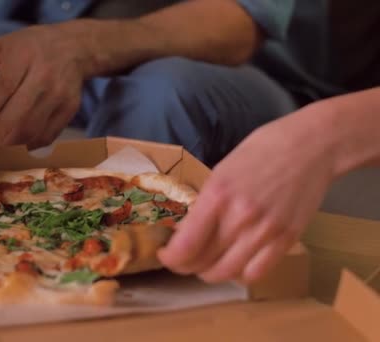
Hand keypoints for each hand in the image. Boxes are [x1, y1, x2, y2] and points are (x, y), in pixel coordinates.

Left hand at [0, 21, 96, 152]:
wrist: (73, 47)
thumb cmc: (27, 48)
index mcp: (23, 58)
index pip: (5, 87)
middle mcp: (44, 76)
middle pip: (22, 110)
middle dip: (2, 132)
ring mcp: (60, 94)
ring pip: (36, 126)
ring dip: (15, 141)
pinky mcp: (70, 108)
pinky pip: (50, 133)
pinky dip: (32, 142)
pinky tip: (19, 143)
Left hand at [159, 108, 335, 283]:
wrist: (312, 146)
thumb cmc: (262, 150)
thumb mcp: (222, 171)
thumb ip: (206, 203)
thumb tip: (187, 230)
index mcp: (217, 195)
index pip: (185, 245)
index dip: (170, 258)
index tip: (165, 255)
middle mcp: (239, 217)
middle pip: (202, 262)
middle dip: (186, 266)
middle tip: (182, 261)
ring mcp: (265, 231)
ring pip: (226, 273)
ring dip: (210, 273)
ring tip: (206, 264)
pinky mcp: (287, 239)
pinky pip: (256, 273)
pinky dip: (240, 275)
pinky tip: (235, 264)